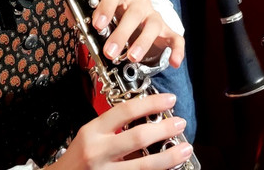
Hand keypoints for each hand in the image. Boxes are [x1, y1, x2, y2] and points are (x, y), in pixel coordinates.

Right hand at [53, 92, 192, 168]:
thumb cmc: (78, 158)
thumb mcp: (91, 135)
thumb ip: (115, 127)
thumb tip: (150, 118)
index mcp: (92, 131)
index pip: (125, 111)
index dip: (151, 103)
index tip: (169, 99)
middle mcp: (98, 152)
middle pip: (138, 138)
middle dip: (164, 129)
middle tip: (180, 122)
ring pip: (144, 166)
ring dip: (169, 157)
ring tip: (185, 149)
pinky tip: (169, 168)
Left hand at [91, 0, 184, 67]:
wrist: (139, 31)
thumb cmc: (117, 24)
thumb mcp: (101, 21)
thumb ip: (84, 17)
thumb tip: (67, 12)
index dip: (106, 7)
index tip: (97, 24)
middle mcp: (141, 5)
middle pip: (134, 12)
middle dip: (121, 33)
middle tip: (110, 52)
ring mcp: (155, 18)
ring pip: (153, 25)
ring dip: (143, 42)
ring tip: (132, 57)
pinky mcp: (168, 33)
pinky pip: (176, 39)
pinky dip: (177, 50)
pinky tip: (174, 62)